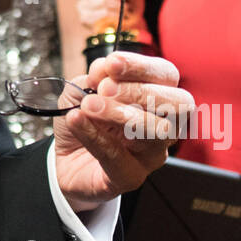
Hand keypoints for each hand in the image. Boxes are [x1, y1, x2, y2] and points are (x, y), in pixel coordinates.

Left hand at [53, 51, 193, 210]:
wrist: (62, 156)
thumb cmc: (83, 120)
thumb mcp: (82, 88)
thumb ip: (95, 76)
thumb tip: (105, 67)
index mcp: (155, 97)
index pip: (167, 76)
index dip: (142, 67)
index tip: (113, 63)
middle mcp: (163, 126)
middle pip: (178, 104)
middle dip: (139, 91)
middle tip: (103, 89)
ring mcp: (151, 154)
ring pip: (157, 132)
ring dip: (118, 113)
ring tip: (88, 105)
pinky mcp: (130, 177)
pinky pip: (119, 156)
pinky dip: (94, 135)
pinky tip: (76, 121)